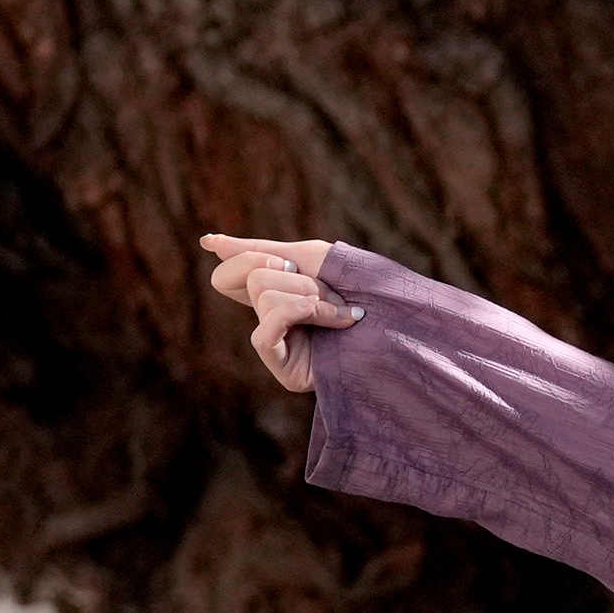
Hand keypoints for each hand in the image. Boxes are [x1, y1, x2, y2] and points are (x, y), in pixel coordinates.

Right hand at [198, 231, 352, 392]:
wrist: (406, 323)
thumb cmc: (365, 289)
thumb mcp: (313, 260)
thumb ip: (258, 251)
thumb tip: (207, 242)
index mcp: (274, 295)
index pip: (229, 274)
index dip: (244, 258)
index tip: (286, 260)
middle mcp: (270, 320)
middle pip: (245, 277)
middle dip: (296, 275)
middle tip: (329, 292)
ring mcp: (278, 346)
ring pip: (261, 294)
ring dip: (311, 295)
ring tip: (342, 311)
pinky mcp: (286, 369)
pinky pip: (265, 330)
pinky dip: (301, 314)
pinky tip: (337, 323)